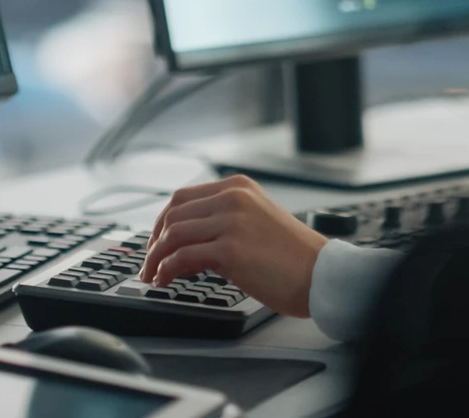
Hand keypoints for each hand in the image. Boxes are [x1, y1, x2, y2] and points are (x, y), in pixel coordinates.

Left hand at [139, 175, 326, 316]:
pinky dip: (167, 270)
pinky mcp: (230, 250)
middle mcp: (232, 198)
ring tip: (153, 277)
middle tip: (149, 263)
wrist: (319, 272)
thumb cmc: (291, 255)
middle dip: (153, 240)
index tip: (155, 242)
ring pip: (173, 234)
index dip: (161, 221)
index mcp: (238, 187)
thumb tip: (184, 243)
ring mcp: (231, 222)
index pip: (182, 197)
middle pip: (173, 213)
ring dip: (155, 258)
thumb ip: (222, 221)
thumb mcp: (255, 220)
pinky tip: (166, 281)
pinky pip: (182, 257)